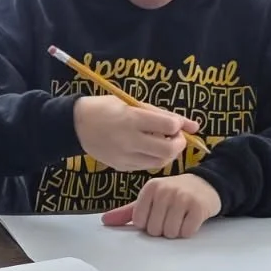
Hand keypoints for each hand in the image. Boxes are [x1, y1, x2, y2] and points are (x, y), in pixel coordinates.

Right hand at [73, 95, 198, 172]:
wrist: (75, 125)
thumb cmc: (105, 108)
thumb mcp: (133, 104)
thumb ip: (163, 114)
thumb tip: (195, 125)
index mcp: (132, 119)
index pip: (169, 125)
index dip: (177, 125)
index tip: (173, 123)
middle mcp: (129, 140)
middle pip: (168, 150)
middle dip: (178, 144)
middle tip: (174, 137)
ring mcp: (124, 156)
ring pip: (160, 162)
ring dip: (167, 153)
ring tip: (161, 143)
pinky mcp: (121, 166)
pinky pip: (146, 166)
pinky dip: (153, 159)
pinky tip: (147, 149)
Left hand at [101, 173, 221, 238]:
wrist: (206, 185)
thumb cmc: (174, 194)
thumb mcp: (151, 198)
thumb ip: (128, 212)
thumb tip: (104, 221)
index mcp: (150, 188)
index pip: (139, 222)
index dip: (148, 224)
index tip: (157, 215)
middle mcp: (165, 190)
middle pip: (154, 230)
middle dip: (163, 229)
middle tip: (171, 217)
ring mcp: (183, 198)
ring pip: (170, 233)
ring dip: (176, 231)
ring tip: (181, 218)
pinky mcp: (198, 207)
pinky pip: (186, 232)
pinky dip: (188, 231)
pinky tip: (191, 219)